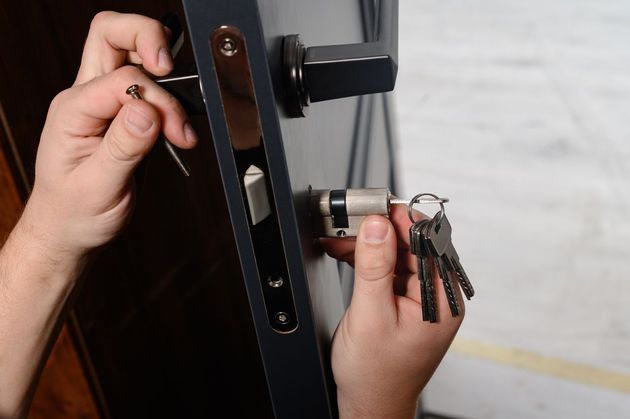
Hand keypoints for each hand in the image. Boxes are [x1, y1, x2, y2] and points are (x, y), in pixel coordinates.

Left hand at [20, 12, 197, 261]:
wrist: (70, 229)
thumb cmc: (75, 212)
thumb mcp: (98, 187)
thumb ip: (123, 146)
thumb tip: (147, 109)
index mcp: (73, 110)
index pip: (122, 78)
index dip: (156, 98)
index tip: (174, 130)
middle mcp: (86, 98)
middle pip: (112, 34)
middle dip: (148, 38)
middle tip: (171, 68)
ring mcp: (104, 103)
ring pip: (132, 53)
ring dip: (167, 78)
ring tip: (181, 126)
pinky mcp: (123, 114)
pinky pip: (150, 87)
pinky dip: (172, 101)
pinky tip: (178, 130)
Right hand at [321, 206, 464, 418]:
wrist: (370, 403)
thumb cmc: (376, 374)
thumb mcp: (371, 316)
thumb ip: (374, 267)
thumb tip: (376, 226)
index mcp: (443, 301)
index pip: (429, 243)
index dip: (403, 220)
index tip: (376, 207)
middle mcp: (437, 296)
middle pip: (413, 245)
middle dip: (380, 230)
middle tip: (351, 221)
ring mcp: (421, 298)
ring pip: (398, 253)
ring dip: (369, 243)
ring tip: (342, 238)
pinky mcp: (405, 300)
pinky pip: (388, 268)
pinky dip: (367, 258)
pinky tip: (348, 252)